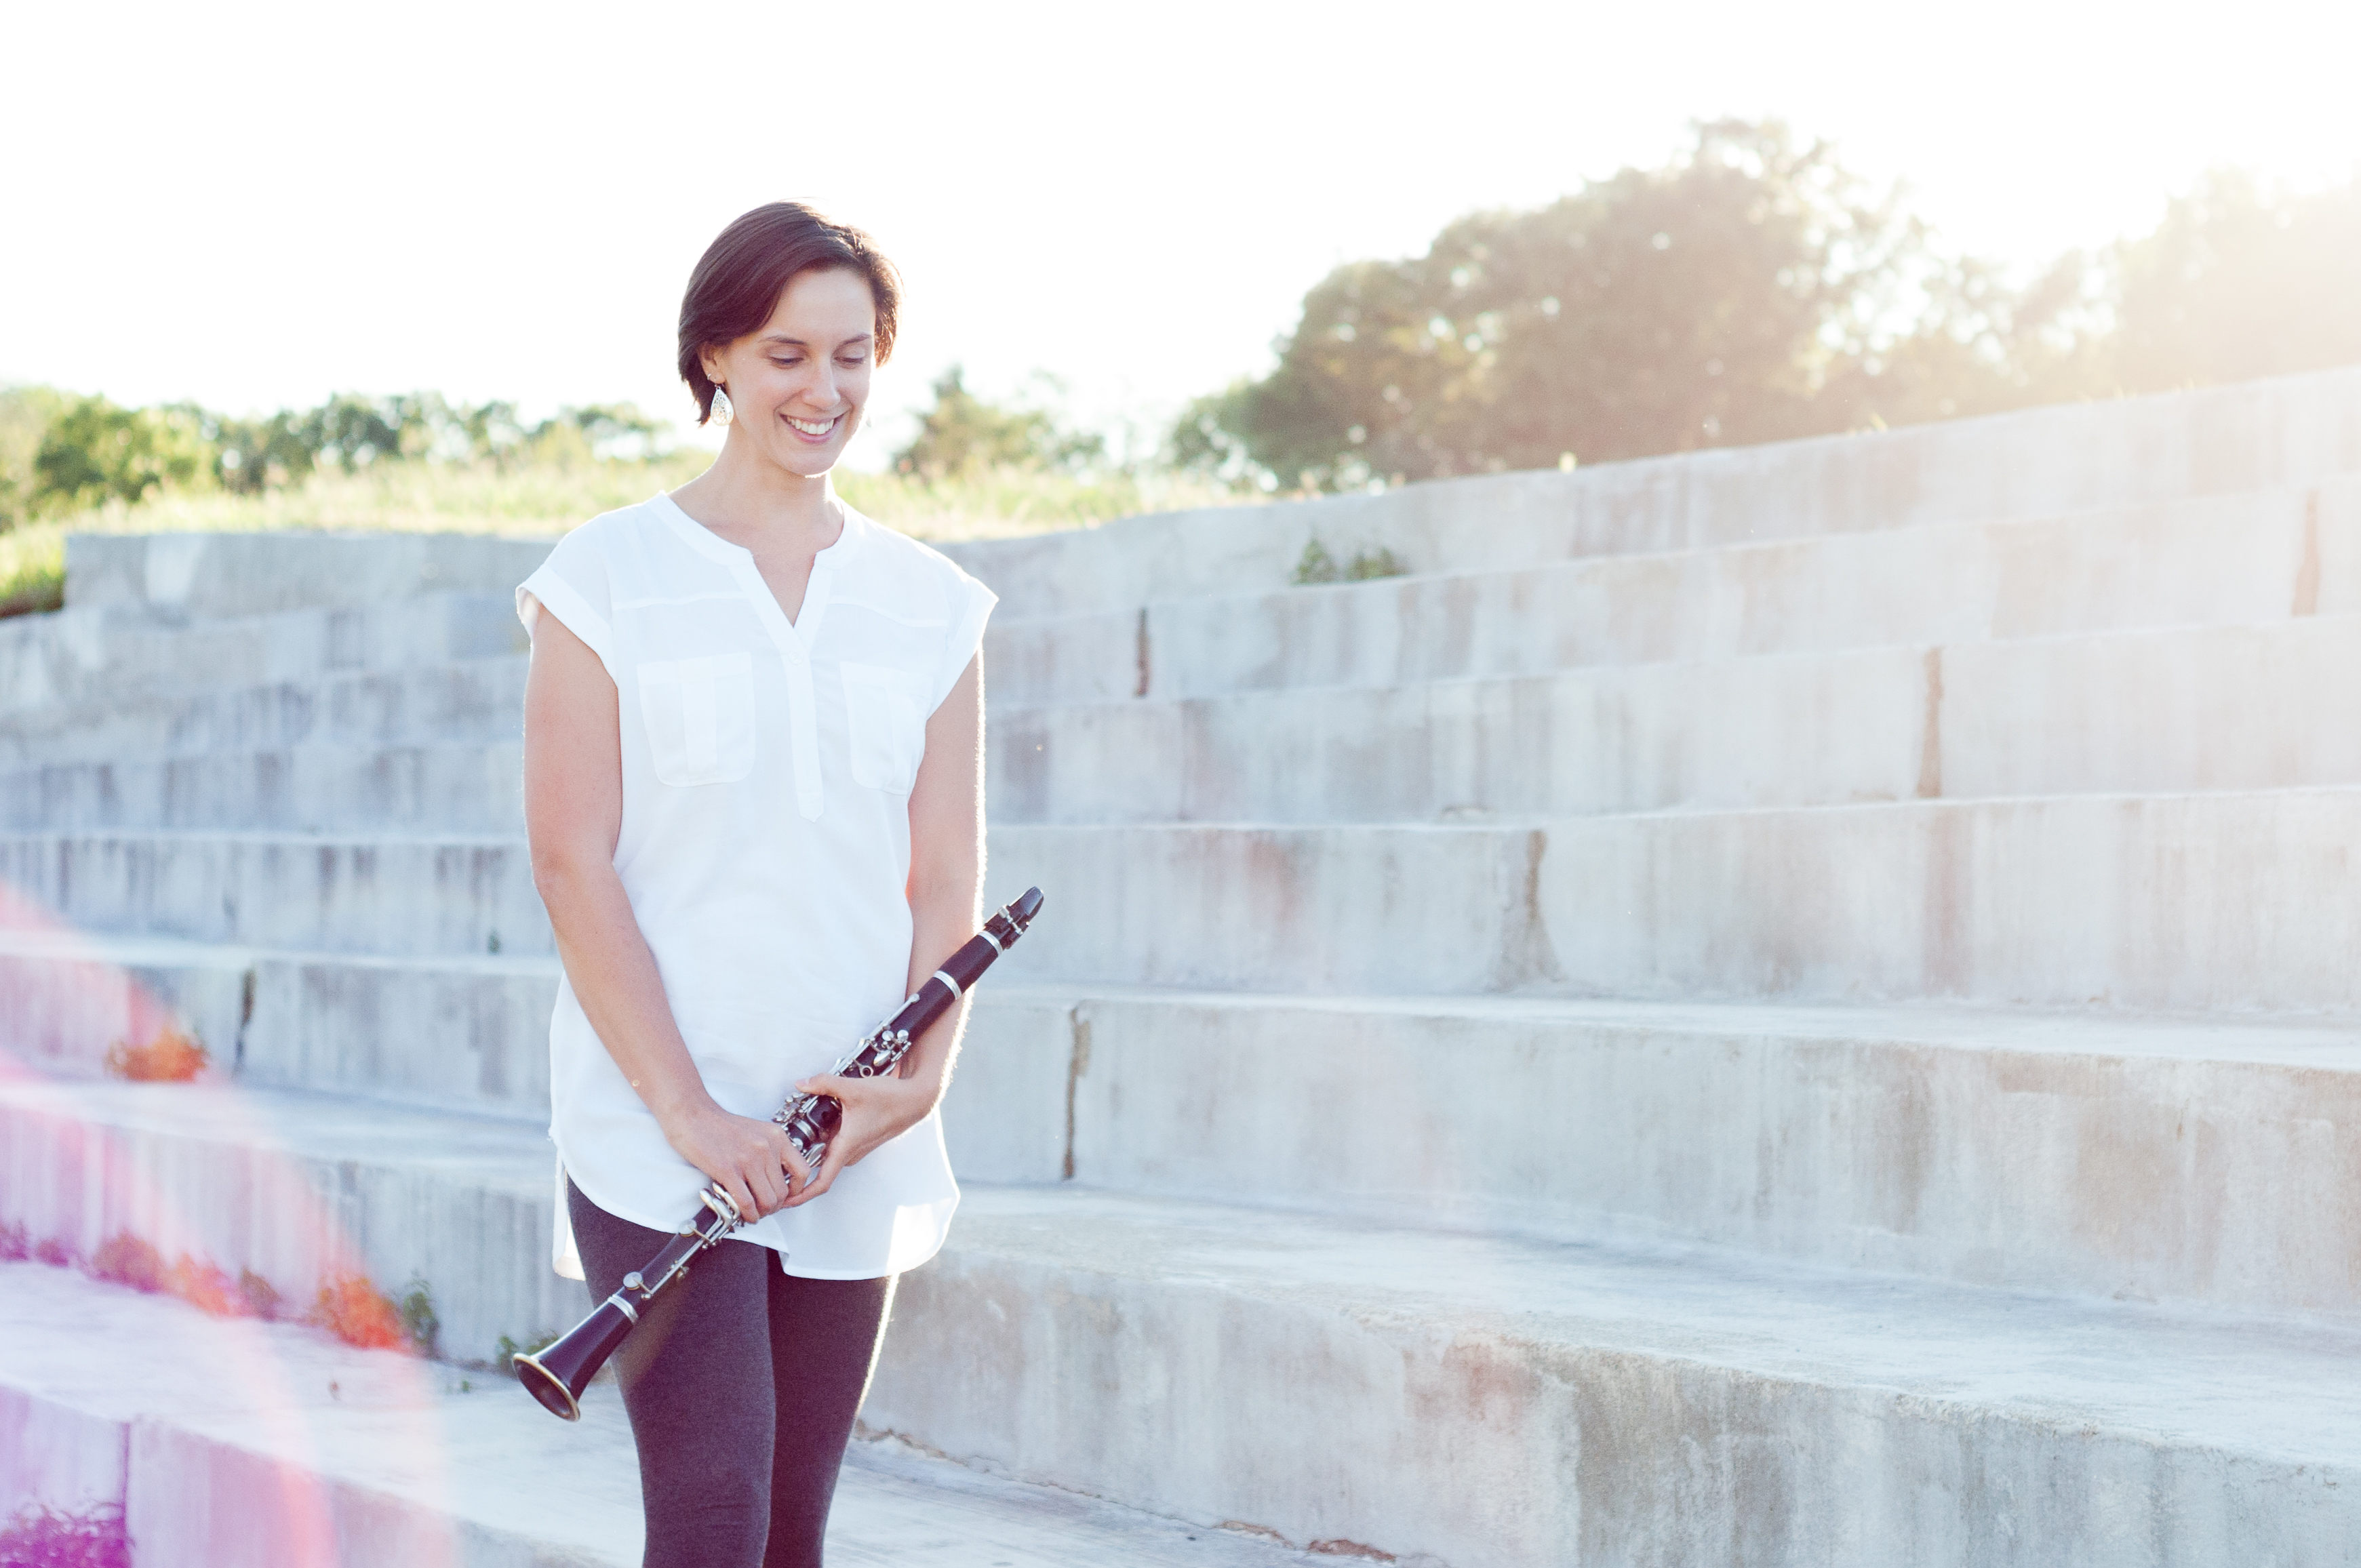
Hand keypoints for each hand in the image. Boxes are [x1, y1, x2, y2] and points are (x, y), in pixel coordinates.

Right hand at [659, 1101, 810, 1220]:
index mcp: (777, 1137)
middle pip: (783, 1192)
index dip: (796, 1192)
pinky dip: (747, 1214)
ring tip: (753, 1213)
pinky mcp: (728, 1170)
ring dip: (761, 1213)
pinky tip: (743, 1214)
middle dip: (774, 1207)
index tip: (786, 1198)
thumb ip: (770, 1153)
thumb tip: (777, 1181)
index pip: (803, 1171)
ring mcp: (748, 1159)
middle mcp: (767, 1147)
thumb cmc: (720, 1126)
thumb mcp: (757, 1133)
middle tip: (764, 1209)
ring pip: (767, 1201)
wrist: (692, 1115)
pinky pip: (746, 1202)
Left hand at [781, 1072, 936, 1206]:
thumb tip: (801, 1083)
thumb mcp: (852, 1088)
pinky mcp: (860, 1138)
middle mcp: (851, 1151)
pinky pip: (837, 1140)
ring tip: (804, 1120)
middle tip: (783, 1148)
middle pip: (818, 1163)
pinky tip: (825, 1112)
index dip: (802, 1195)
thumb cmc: (890, 1099)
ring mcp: (856, 1146)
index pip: (822, 1182)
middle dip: (801, 1158)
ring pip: (827, 1149)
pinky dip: (826, 1131)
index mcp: (846, 1146)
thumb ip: (823, 1084)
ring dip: (815, 1139)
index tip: (786, 1201)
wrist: (914, 1099)